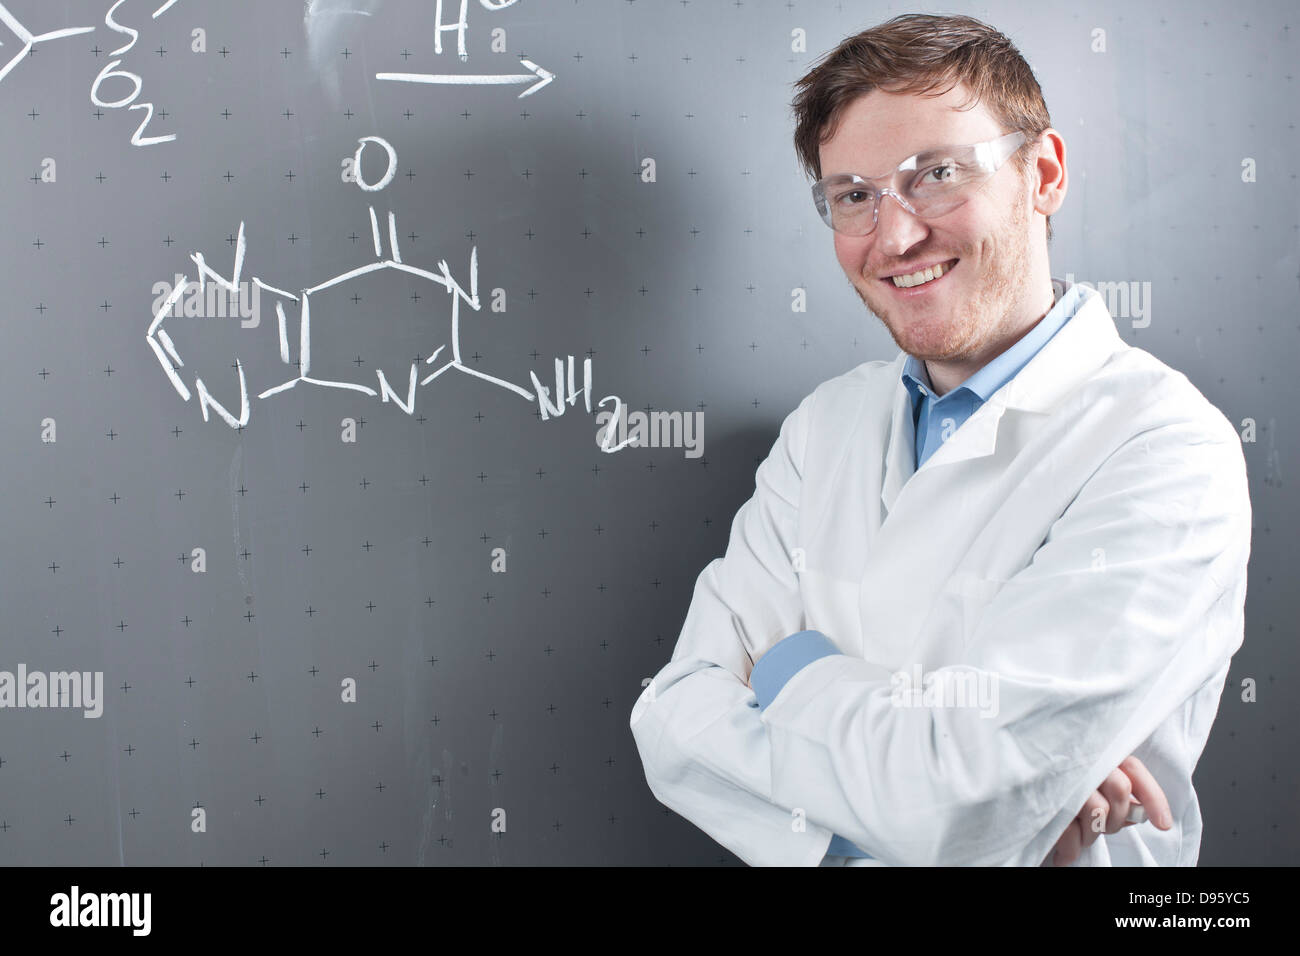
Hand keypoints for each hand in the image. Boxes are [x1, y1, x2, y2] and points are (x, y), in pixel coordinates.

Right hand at [1046, 755, 1172, 865]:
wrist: (993, 776)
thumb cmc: (1043, 772)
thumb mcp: (1081, 773)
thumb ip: (1112, 784)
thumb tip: (1139, 812)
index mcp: (1092, 748)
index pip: (1133, 769)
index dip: (1153, 798)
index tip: (1163, 824)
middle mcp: (1078, 757)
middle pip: (1120, 791)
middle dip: (1116, 818)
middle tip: (1098, 826)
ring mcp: (1059, 778)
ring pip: (1099, 812)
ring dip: (1091, 833)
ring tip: (1076, 835)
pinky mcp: (1042, 801)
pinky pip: (1068, 832)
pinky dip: (1071, 849)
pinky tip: (1063, 854)